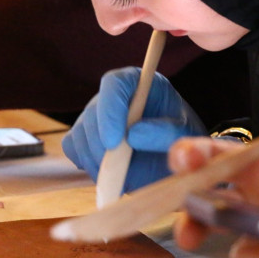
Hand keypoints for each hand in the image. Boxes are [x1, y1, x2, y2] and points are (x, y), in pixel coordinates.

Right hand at [62, 67, 205, 191]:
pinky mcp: (85, 136)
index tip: (114, 142)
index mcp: (140, 84)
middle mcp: (114, 97)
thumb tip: (133, 135)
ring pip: (80, 132)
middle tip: (116, 168)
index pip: (115, 83)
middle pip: (92, 112)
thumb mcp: (185, 136)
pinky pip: (72, 147)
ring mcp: (96, 116)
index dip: (110, 109)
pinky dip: (86, 163)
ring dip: (95, 158)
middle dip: (100, 143)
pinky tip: (107, 173)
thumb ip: (166, 133)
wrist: (172, 163)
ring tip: (119, 174)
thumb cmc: (181, 143)